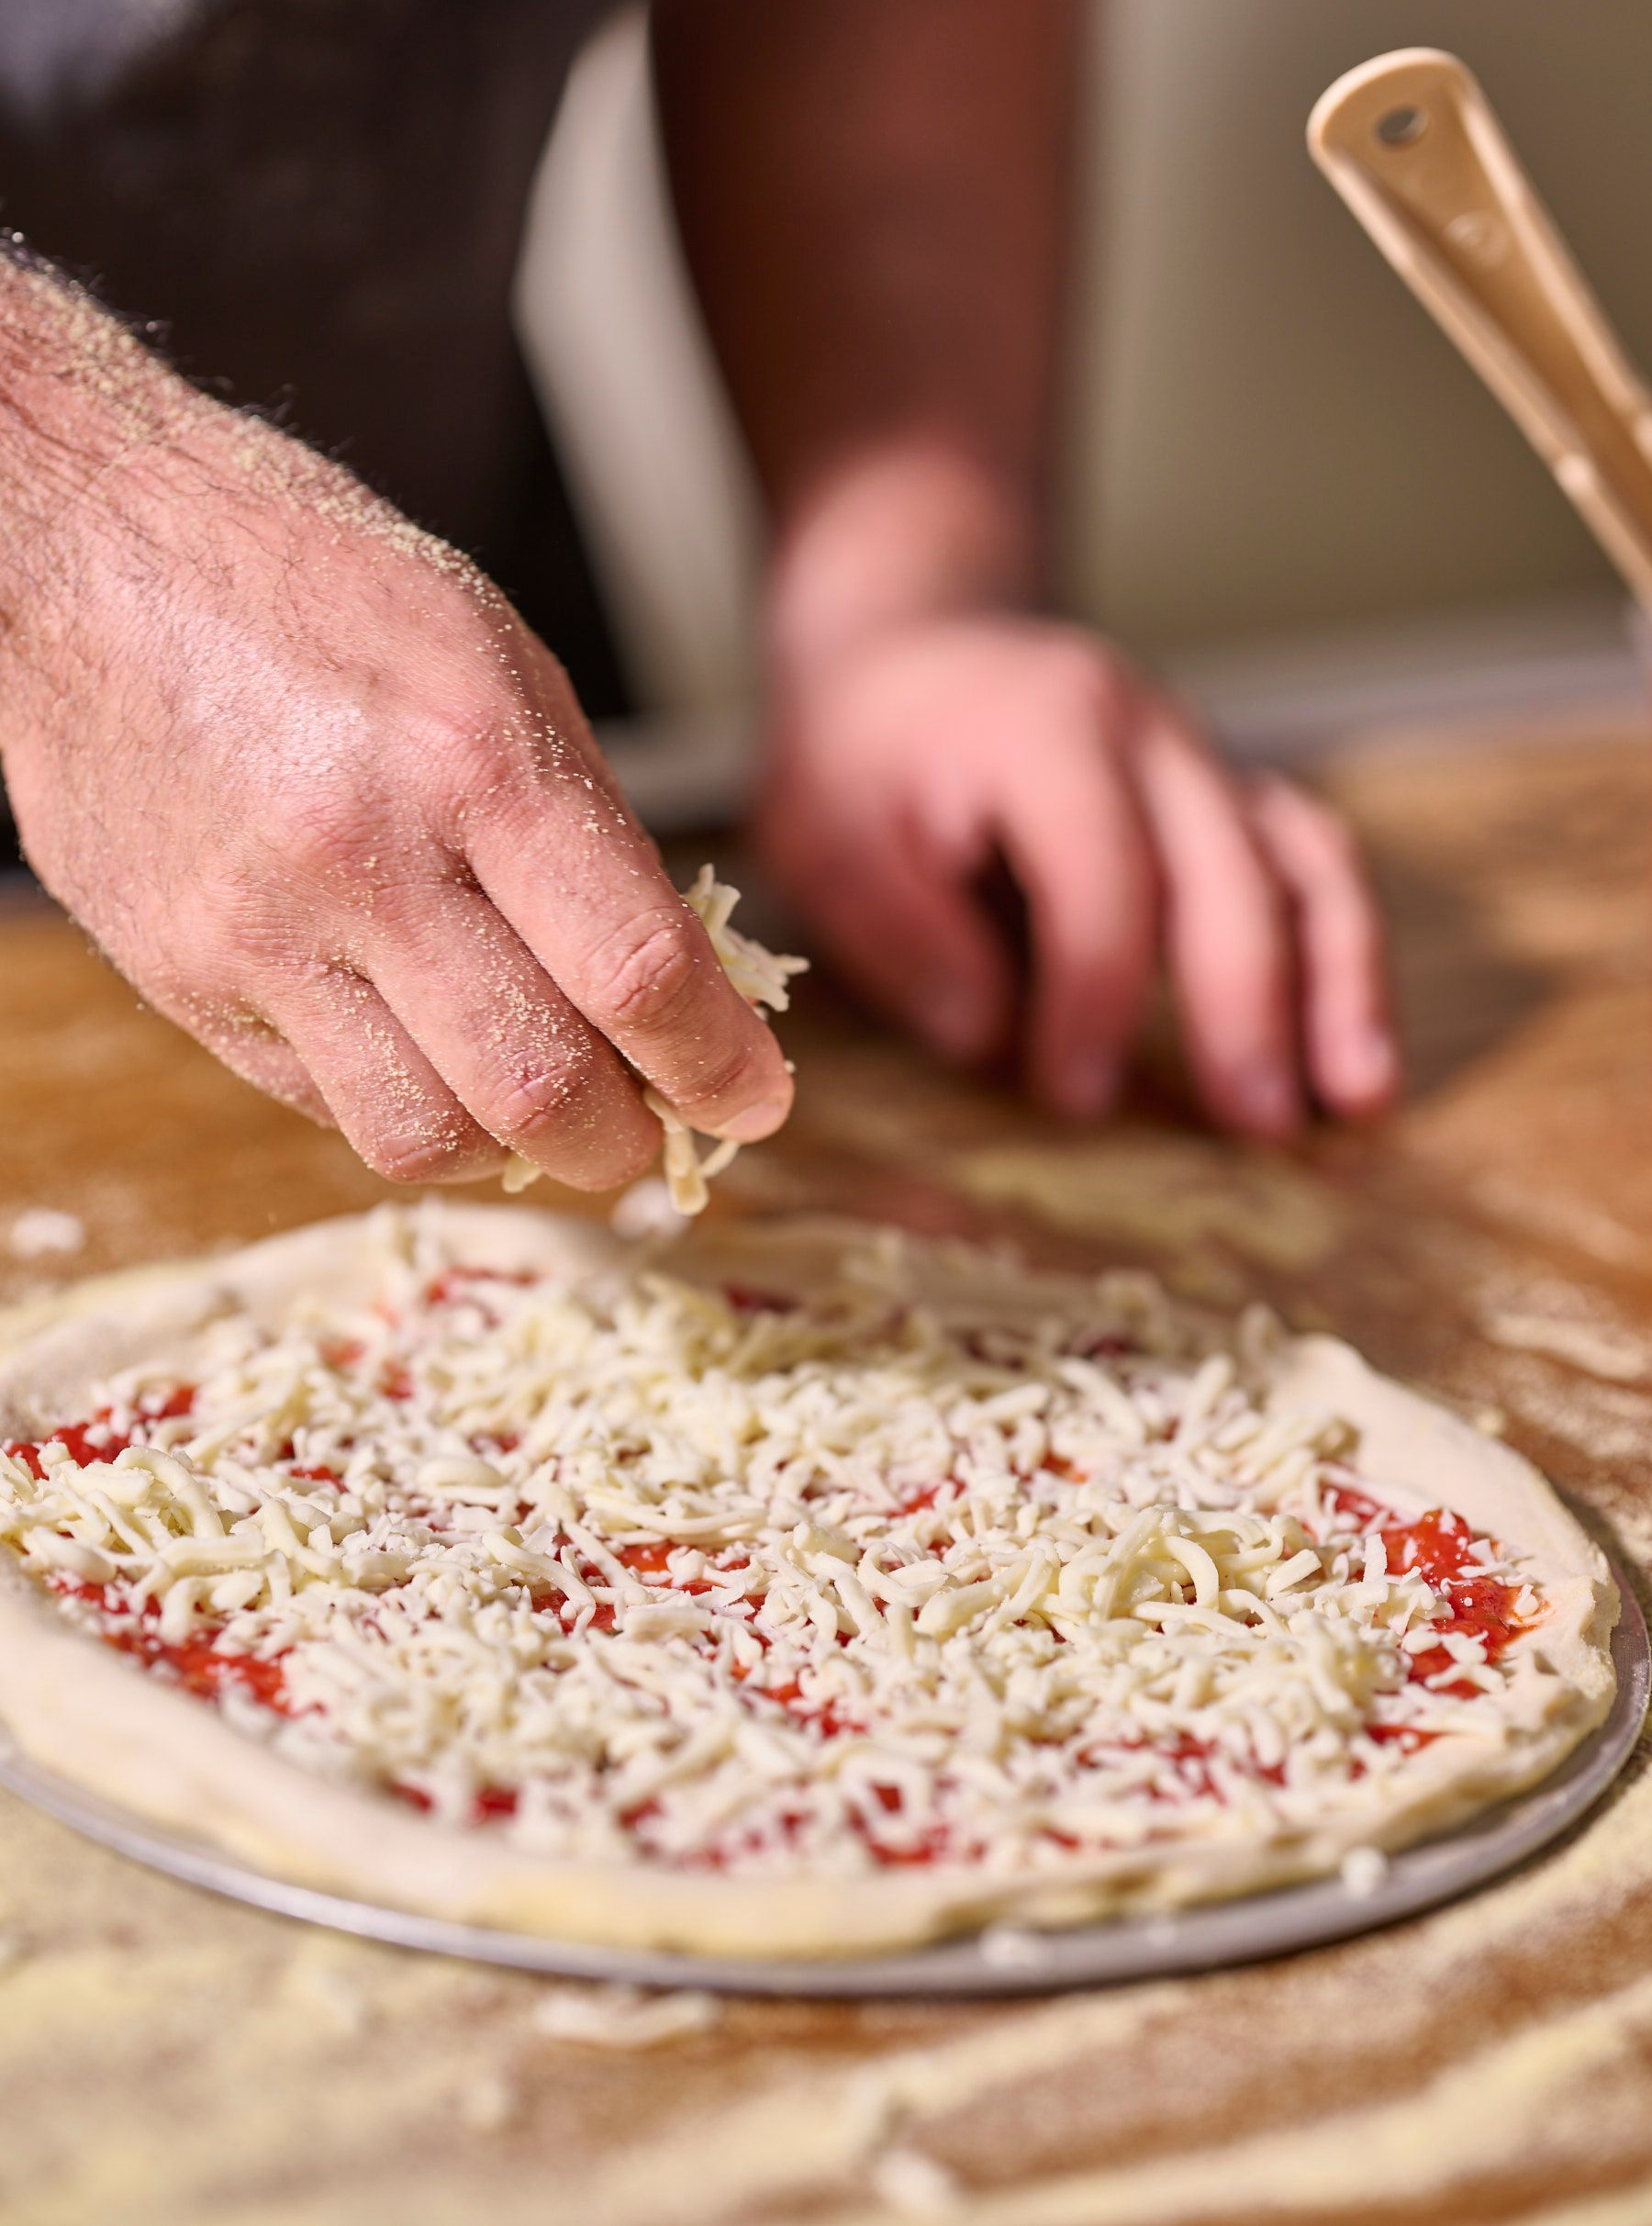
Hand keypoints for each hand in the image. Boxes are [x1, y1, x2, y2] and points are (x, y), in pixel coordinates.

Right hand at [0, 318, 791, 1186]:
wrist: (83, 550)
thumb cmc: (313, 584)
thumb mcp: (497, 660)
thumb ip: (588, 830)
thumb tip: (674, 984)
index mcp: (473, 755)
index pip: (637, 973)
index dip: (718, 1066)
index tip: (752, 1098)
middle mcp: (365, 856)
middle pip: (538, 1089)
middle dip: (627, 1144)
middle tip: (654, 1133)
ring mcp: (261, 930)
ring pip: (427, 1135)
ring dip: (517, 1153)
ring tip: (544, 1111)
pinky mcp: (186, 976)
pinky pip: (328, 1105)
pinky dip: (412, 1112)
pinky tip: (436, 1062)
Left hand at [758, 611, 1397, 1135]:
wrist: (913, 647)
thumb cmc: (862, 757)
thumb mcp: (828, 837)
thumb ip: (901, 935)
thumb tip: (990, 1039)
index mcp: (1046, 727)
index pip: (1100, 872)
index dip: (1094, 993)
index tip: (1074, 1099)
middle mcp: (1149, 732)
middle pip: (1230, 870)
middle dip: (1248, 1006)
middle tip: (1255, 1126)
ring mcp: (1204, 762)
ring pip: (1305, 864)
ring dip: (1343, 985)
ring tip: (1362, 1101)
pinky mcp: (1229, 801)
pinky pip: (1312, 872)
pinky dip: (1345, 962)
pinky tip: (1357, 1060)